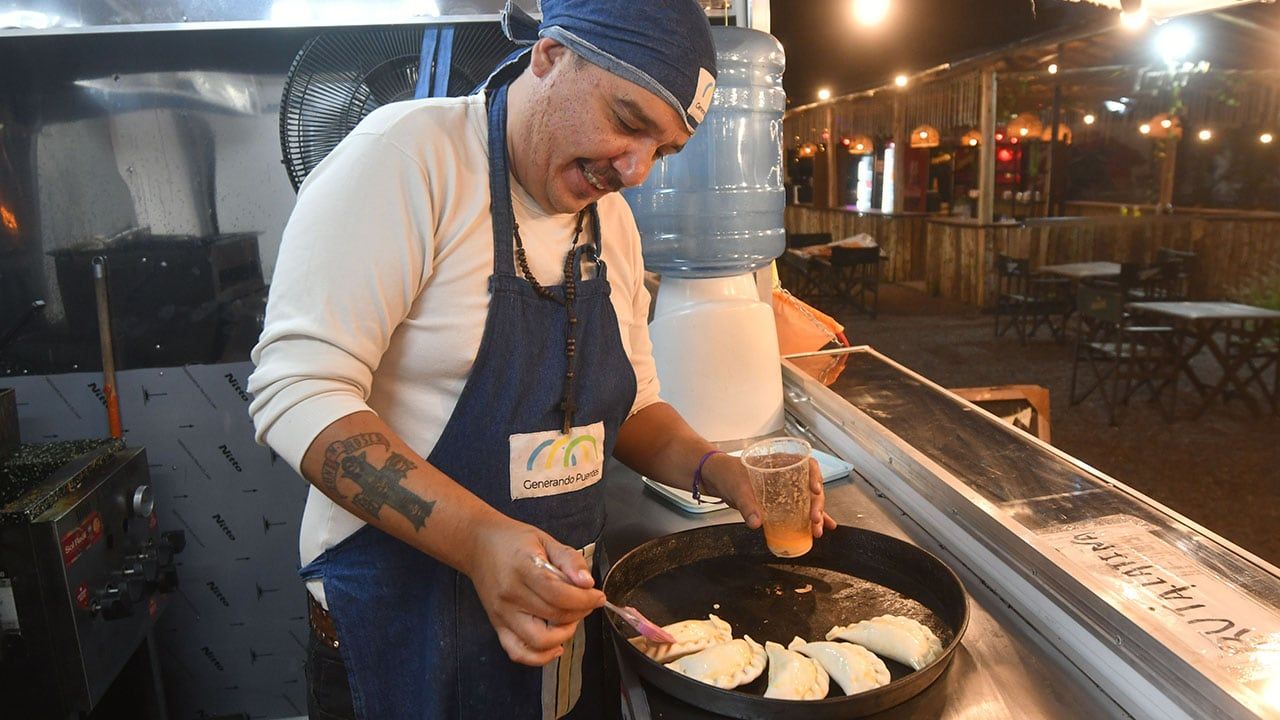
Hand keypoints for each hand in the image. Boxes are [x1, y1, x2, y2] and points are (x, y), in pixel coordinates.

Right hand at [464, 519, 604, 666]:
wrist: (477, 545)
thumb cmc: (513, 540)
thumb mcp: (546, 540)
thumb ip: (570, 560)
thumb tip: (588, 583)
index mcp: (524, 568)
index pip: (560, 594)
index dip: (586, 599)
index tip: (598, 596)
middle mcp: (511, 595)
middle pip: (554, 616)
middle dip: (581, 612)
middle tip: (587, 602)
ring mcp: (502, 614)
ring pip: (539, 641)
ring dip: (564, 634)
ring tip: (571, 619)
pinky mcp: (497, 625)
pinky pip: (518, 652)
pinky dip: (539, 656)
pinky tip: (555, 646)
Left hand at [704, 453, 835, 537]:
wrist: (716, 480)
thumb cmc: (727, 473)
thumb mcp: (737, 487)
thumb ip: (746, 504)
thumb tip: (756, 522)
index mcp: (781, 462)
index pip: (808, 465)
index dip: (816, 476)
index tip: (814, 490)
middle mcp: (788, 475)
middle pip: (811, 487)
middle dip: (817, 504)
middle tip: (815, 519)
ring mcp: (786, 490)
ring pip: (808, 501)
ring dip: (816, 516)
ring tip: (818, 531)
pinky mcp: (780, 503)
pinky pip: (799, 511)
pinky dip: (809, 521)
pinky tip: (818, 530)